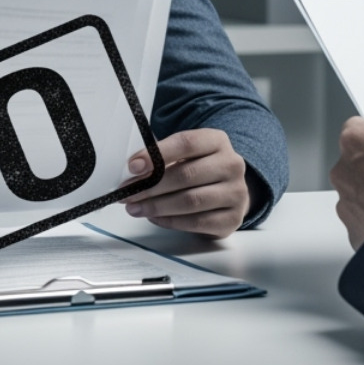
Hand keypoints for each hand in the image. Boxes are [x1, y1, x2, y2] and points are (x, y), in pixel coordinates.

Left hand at [121, 128, 248, 237]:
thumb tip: (134, 172)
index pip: (186, 143)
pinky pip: (196, 222)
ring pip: (190, 201)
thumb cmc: (200, 170)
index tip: (133, 166)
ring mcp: (235, 193)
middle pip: (186, 174)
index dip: (157, 154)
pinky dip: (170, 221)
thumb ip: (163, 159)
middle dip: (151, 185)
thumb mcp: (186, 155)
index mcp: (218, 141)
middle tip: (128, 193)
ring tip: (135, 207)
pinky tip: (154, 217)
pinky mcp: (232, 219)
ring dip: (157, 206)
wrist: (228, 191)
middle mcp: (231, 165)